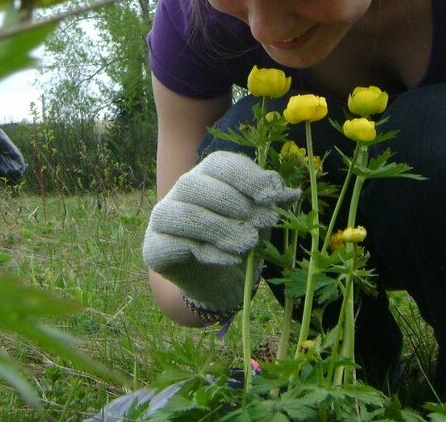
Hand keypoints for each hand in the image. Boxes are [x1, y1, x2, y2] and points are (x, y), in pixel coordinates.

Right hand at [142, 151, 299, 313]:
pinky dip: (205, 252)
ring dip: (220, 228)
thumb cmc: (240, 238)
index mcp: (207, 175)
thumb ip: (271, 202)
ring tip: (248, 243)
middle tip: (262, 223)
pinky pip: (173, 245)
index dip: (246, 177)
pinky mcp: (154, 247)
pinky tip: (229, 259)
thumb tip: (291, 193)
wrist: (219, 280)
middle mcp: (180, 190)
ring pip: (182, 213)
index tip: (271, 197)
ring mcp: (162, 218)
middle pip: (195, 183)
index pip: (220, 164)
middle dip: (232, 203)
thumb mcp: (260, 217)